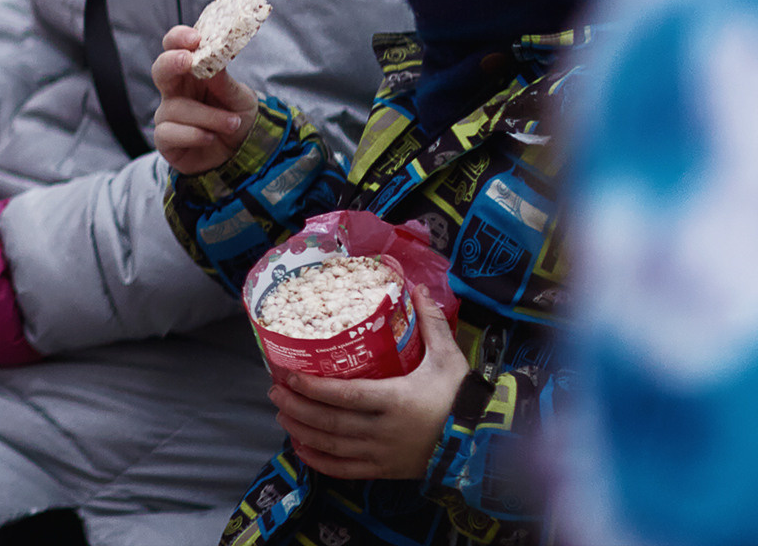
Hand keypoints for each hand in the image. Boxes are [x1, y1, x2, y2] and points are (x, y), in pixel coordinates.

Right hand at [150, 25, 259, 173]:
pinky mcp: (165, 140)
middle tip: (188, 61)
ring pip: (176, 107)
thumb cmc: (239, 118)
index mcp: (192, 73)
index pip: (175, 47)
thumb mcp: (241, 97)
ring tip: (233, 123)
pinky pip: (169, 132)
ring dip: (208, 116)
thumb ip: (224, 81)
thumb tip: (213, 57)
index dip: (178, 39)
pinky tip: (210, 138)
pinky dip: (194, 134)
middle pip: (160, 70)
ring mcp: (168, 115)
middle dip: (171, 62)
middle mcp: (175, 91)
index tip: (194, 38)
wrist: (244, 155)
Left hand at [271, 296, 467, 479]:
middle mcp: (385, 431)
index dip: (313, 387)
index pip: (345, 395)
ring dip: (302, 431)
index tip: (287, 375)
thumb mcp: (449, 357)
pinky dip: (321, 462)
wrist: (484, 442)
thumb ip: (431, 322)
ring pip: (334, 446)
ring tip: (281, 414)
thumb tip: (416, 285)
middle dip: (298, 407)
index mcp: (397, 400)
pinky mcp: (387, 471)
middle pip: (331, 422)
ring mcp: (384, 455)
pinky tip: (302, 449)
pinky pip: (347, 471)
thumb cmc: (462, 397)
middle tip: (273, 392)